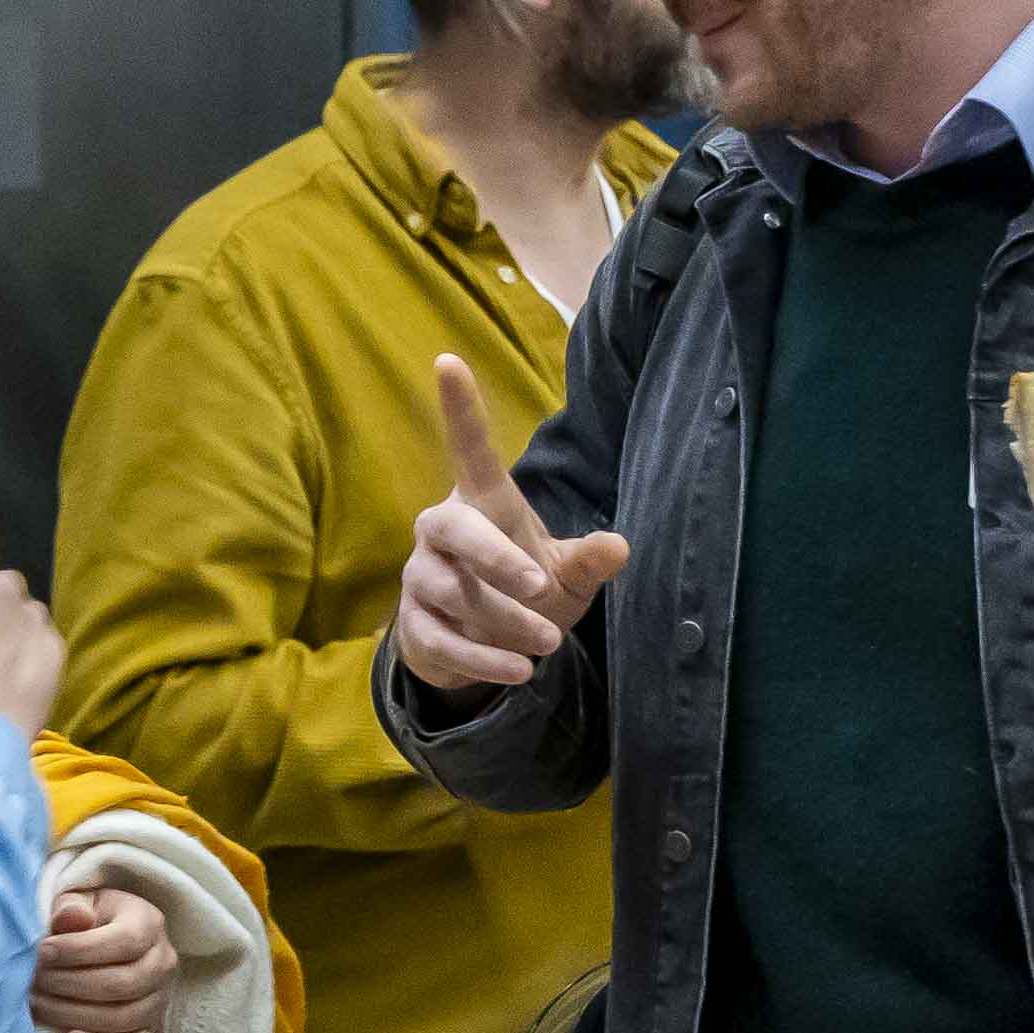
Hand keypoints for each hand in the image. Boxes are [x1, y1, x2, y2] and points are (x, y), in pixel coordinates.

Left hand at [31, 885, 173, 1032]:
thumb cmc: (84, 917)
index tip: (42, 952)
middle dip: (69, 984)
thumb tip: (71, 918)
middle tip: (33, 980)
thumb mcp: (77, 900)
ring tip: (37, 1004)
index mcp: (149, 923)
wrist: (101, 939)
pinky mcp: (148, 1031)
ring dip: (74, 1015)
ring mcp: (159, 1000)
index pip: (124, 942)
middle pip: (121, 984)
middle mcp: (163, 963)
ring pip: (123, 1018)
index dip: (80, 950)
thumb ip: (71, 906)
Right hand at [389, 355, 627, 691]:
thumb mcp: (565, 574)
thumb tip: (620, 546)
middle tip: (540, 587)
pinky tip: (520, 672)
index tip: (447, 360)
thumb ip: (589, 559)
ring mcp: (421, 578)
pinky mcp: (413, 626)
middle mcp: (440, 532)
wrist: (481, 650)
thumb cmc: (525, 590)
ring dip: (505, 622)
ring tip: (547, 643)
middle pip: (453, 530)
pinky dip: (485, 660)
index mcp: (480, 505)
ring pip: (456, 595)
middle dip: (496, 560)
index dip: (459, 409)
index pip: (468, 450)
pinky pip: (444, 640)